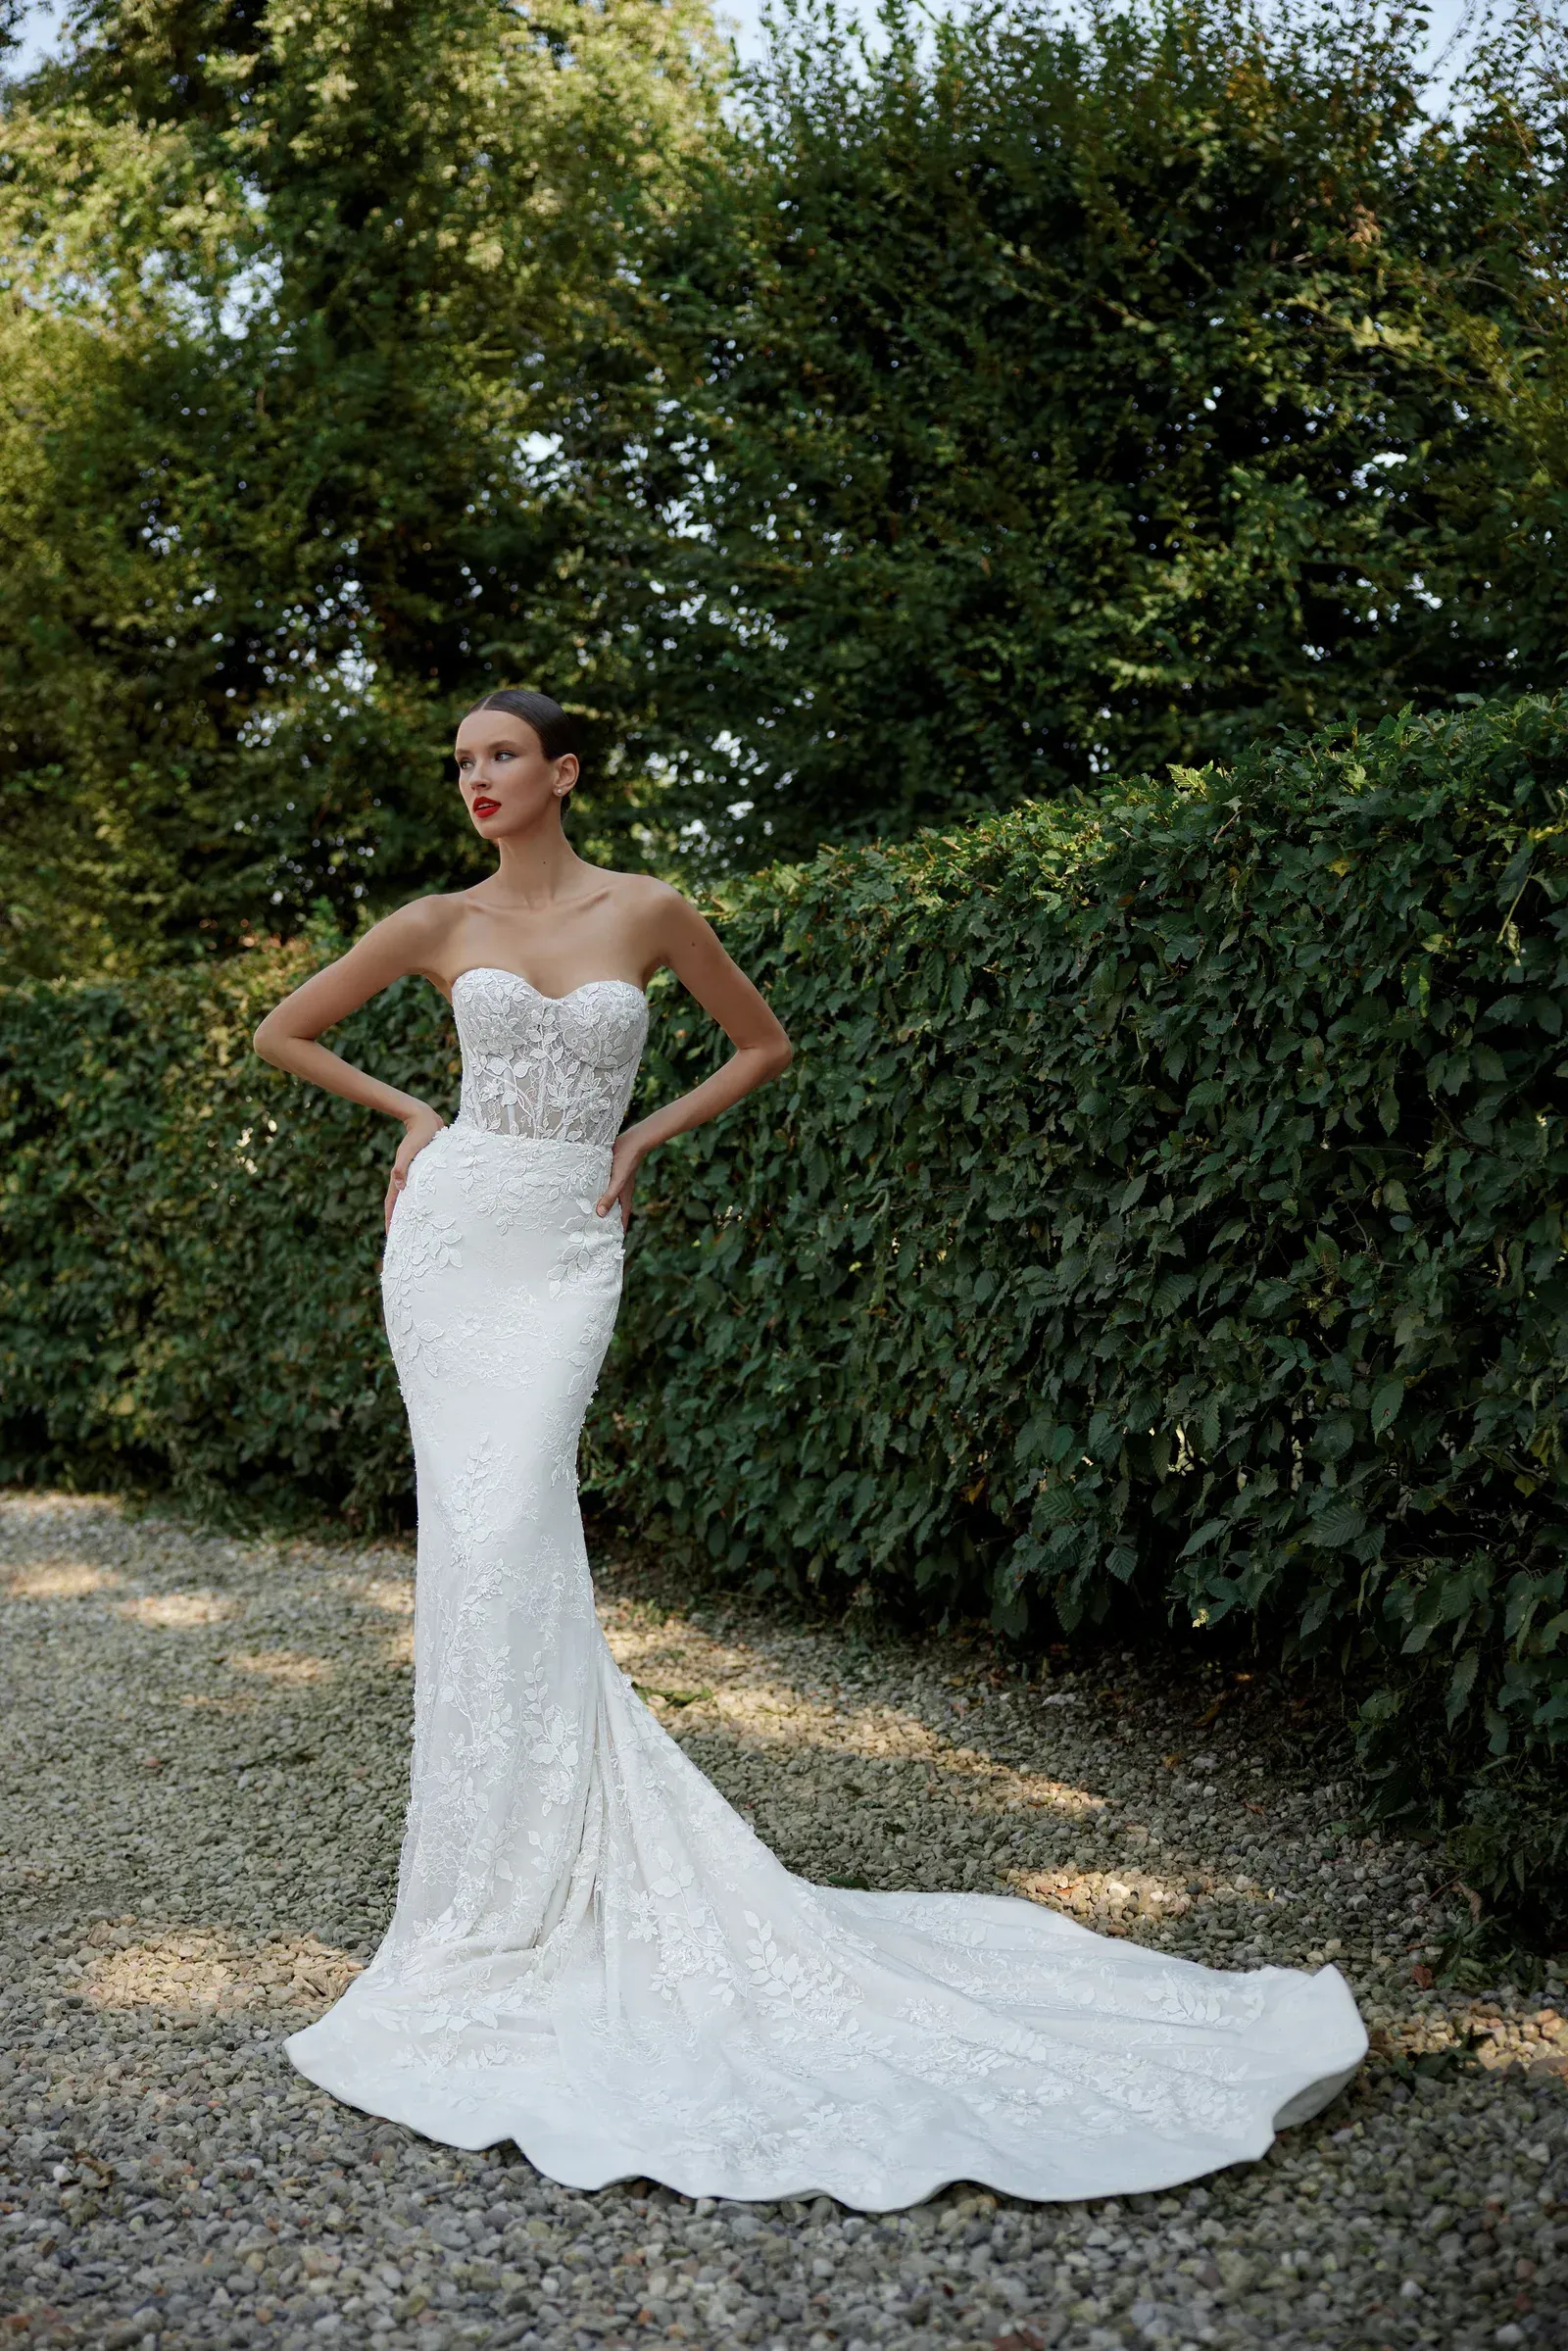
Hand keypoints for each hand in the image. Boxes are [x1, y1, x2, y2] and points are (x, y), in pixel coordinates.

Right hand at [384, 1105, 446, 1231]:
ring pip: (409, 1198)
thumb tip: (399, 1186)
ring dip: (410, 1212)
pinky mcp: (421, 1170)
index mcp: (400, 1176)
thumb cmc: (421, 1134)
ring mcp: (413, 1174)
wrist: (425, 1118)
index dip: (391, 1220)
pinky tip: (428, 1206)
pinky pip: (419, 1189)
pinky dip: (420, 1199)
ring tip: (415, 1227)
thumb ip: (403, 1167)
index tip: (391, 1236)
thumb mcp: (411, 1150)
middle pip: (399, 1204)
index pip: (392, 1203)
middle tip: (403, 1238)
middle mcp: (405, 1177)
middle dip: (399, 1221)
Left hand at [595, 1129, 646, 1231]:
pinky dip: (595, 1195)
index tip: (610, 1243)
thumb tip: (600, 1214)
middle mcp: (619, 1194)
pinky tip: (585, 1195)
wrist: (631, 1142)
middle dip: (605, 1223)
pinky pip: (601, 1190)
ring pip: (606, 1201)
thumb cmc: (627, 1162)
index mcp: (624, 1198)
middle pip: (612, 1213)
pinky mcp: (608, 1176)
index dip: (617, 1232)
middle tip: (592, 1234)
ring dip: (599, 1208)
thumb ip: (609, 1197)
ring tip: (585, 1218)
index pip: (621, 1220)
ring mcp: (614, 1185)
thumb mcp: (617, 1181)